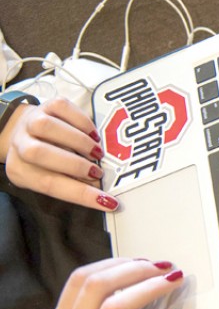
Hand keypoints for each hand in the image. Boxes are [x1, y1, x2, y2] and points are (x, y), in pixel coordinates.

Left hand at [0, 97, 118, 210]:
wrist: (25, 129)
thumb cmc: (46, 159)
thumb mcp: (53, 176)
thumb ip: (72, 182)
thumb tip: (101, 191)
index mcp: (21, 171)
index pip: (49, 185)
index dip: (82, 194)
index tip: (108, 202)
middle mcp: (20, 146)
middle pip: (39, 153)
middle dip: (75, 164)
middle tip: (97, 172)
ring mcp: (30, 123)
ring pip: (47, 127)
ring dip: (78, 141)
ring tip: (97, 152)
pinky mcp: (46, 105)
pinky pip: (62, 108)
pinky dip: (82, 121)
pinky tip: (92, 134)